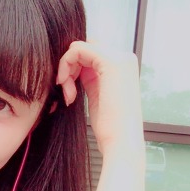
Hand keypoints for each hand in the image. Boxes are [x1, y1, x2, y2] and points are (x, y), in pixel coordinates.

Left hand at [56, 41, 144, 158]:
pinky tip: (67, 89)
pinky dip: (66, 66)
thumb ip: (89, 78)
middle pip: (83, 48)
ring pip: (78, 47)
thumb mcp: (97, 96)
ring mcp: (120, 58)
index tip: (68, 92)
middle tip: (66, 93)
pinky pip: (77, 50)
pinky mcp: (111, 63)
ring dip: (66, 69)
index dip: (73, 68)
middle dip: (68, 68)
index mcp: (122, 66)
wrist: (121, 143)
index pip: (89, 53)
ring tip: (68, 95)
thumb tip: (74, 68)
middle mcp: (124, 58)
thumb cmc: (108, 127)